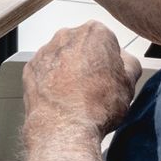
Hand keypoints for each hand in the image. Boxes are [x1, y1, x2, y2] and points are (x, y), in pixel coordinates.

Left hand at [21, 21, 141, 140]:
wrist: (65, 128)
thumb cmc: (96, 107)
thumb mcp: (129, 83)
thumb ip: (129, 62)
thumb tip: (124, 60)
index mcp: (95, 33)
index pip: (108, 41)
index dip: (111, 61)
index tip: (110, 75)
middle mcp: (67, 35)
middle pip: (83, 46)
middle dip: (88, 61)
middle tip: (95, 87)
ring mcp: (46, 51)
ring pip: (62, 57)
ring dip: (69, 70)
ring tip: (77, 96)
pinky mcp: (31, 67)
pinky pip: (45, 70)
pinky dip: (52, 80)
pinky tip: (61, 98)